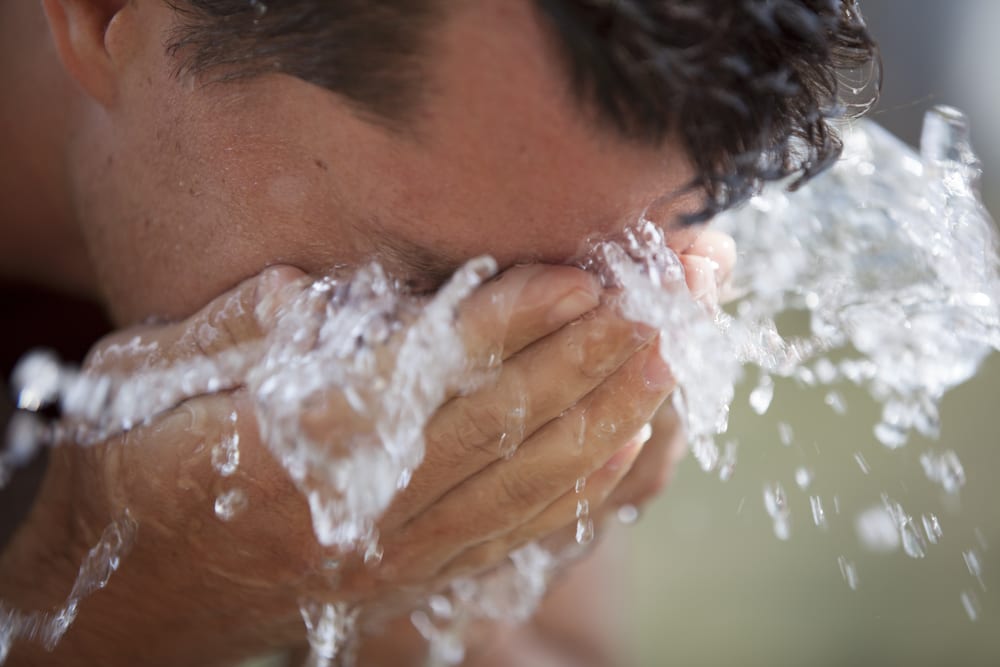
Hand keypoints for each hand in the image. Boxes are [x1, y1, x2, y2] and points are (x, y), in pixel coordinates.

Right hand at [1, 260, 674, 665]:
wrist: (126, 612)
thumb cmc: (129, 480)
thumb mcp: (139, 387)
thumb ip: (224, 334)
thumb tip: (304, 290)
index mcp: (289, 452)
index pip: (424, 377)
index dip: (506, 324)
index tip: (574, 278)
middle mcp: (356, 515)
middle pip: (495, 433)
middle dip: (582, 366)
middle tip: (655, 309)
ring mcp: (391, 562)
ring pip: (520, 491)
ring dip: (600, 424)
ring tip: (662, 367)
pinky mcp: (408, 589)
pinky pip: (511, 542)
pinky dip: (575, 495)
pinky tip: (623, 453)